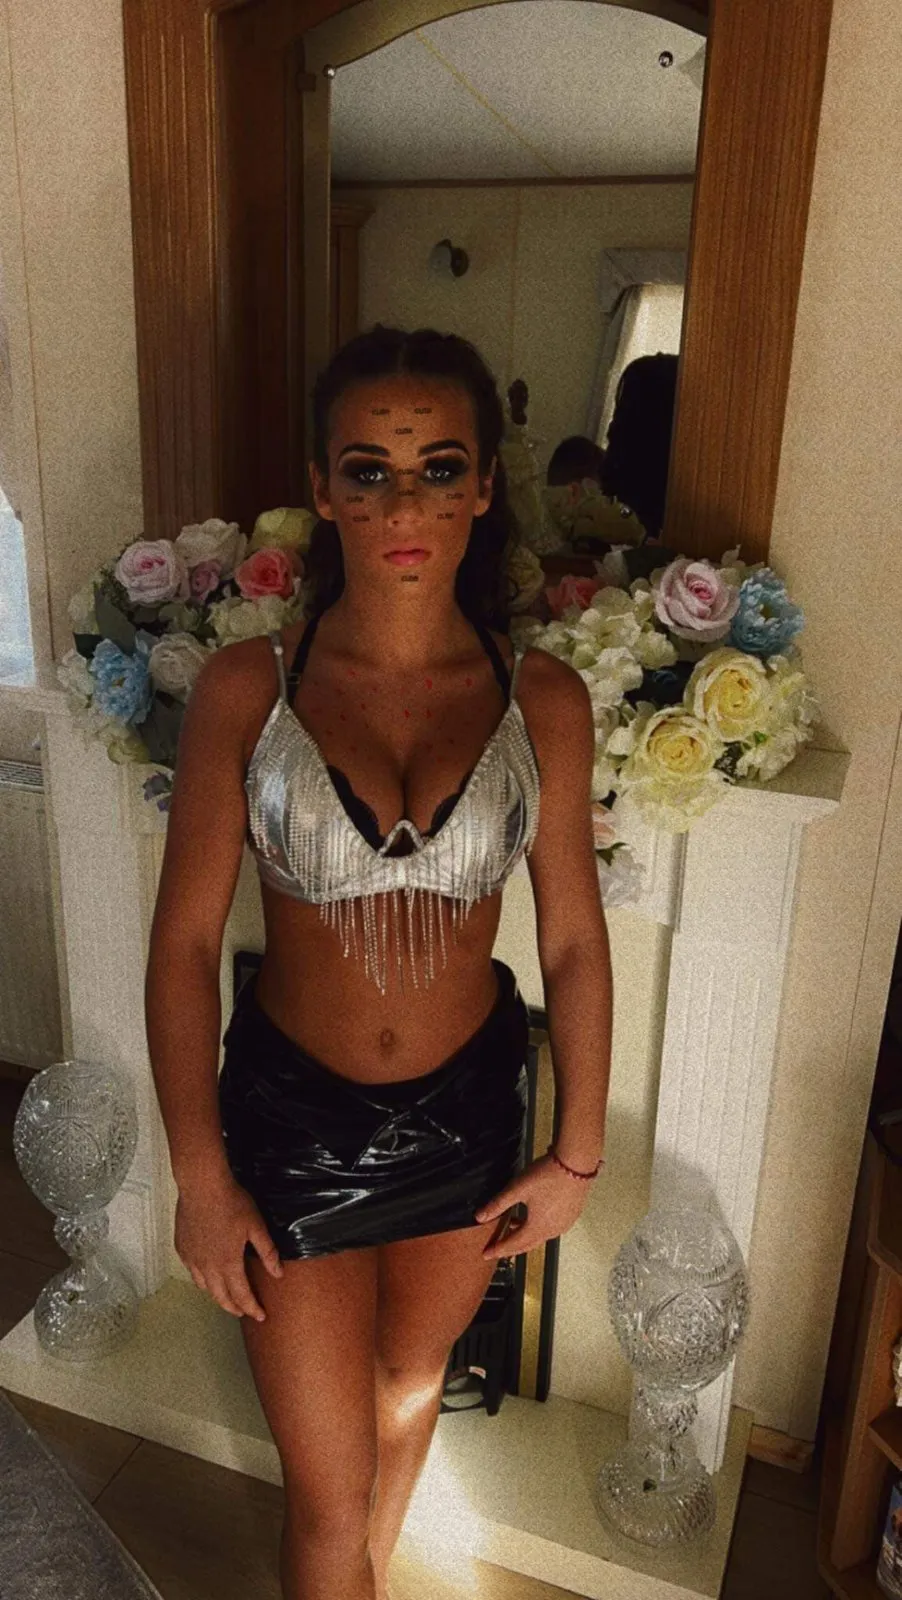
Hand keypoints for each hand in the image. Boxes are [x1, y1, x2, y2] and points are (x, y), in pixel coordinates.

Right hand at [174, 1170, 282, 1320]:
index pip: (242, 1296)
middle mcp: (208, 1267)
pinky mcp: (182, 1248)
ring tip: (226, 1296)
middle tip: (244, 1312)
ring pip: (204, 1287)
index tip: (260, 1316)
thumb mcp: (256, 1226)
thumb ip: (267, 1252)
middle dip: (234, 1308)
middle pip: (220, 1297)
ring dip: (216, 1295)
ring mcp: (192, 1258)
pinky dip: (201, 1279)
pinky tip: (206, 1275)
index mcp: (228, 1264)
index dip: (252, 1308)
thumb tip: (278, 1273)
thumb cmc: (231, 1203)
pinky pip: (191, 1272)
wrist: (202, 1186)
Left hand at [475, 1152, 596, 1260]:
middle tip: (497, 1248)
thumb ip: (498, 1204)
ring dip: (525, 1236)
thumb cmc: (548, 1175)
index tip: (487, 1254)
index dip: (498, 1249)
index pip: (513, 1244)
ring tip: (512, 1227)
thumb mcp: (518, 1189)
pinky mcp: (572, 1215)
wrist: (576, 1164)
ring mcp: (564, 1224)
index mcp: (538, 1228)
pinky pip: (552, 1228)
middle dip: (511, 1247)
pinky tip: (534, 1216)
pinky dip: (539, 1228)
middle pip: (527, 1245)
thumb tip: (480, 1217)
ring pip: (540, 1237)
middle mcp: (552, 1231)